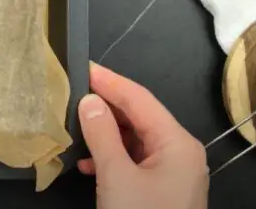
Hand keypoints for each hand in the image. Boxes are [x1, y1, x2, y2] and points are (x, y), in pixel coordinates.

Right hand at [77, 63, 207, 208]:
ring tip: (77, 126)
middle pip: (140, 117)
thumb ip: (101, 134)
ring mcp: (173, 172)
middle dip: (107, 106)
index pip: (140, 99)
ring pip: (136, 139)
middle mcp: (180, 152)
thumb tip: (90, 100)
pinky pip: (136, 160)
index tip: (83, 66)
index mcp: (177, 143)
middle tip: (74, 92)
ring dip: (106, 133)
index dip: (110, 81)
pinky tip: (90, 161)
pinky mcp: (162, 189)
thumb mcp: (116, 176)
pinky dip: (113, 156)